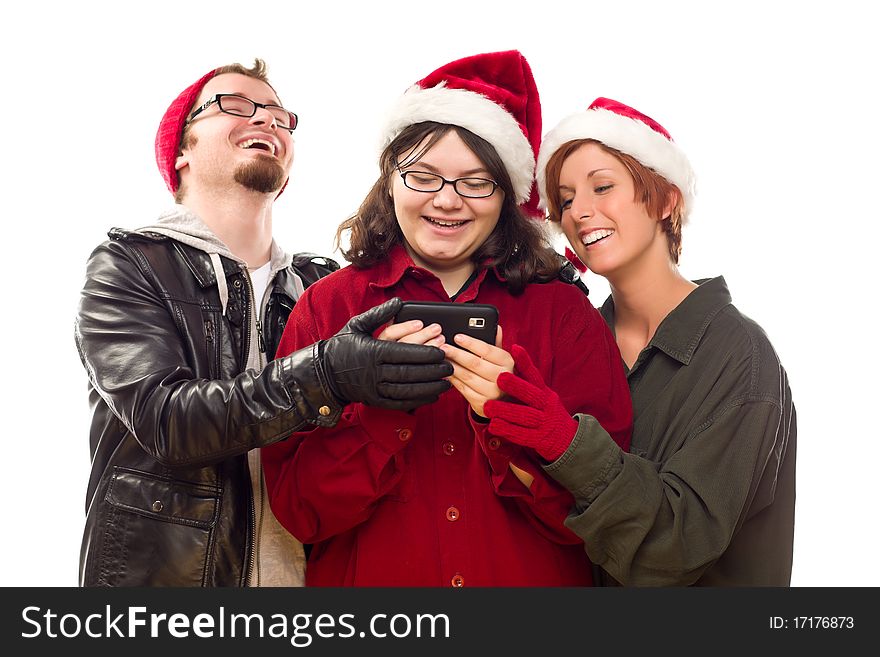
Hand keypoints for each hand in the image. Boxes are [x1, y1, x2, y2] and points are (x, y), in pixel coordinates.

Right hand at [320, 298, 452, 410]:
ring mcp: (374, 388)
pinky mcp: (375, 400)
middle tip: (450, 366)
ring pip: (407, 389)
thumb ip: (380, 314)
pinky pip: (400, 402)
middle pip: (409, 372)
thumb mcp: (358, 325)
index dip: (425, 353)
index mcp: (373, 351)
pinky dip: (418, 400)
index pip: (404, 352)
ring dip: (429, 387)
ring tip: (447, 383)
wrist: (324, 373)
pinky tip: (432, 396)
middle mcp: (374, 371)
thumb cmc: (342, 346)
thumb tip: (399, 301)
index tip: (442, 351)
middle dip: (432, 370)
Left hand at [440, 325, 513, 417]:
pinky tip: (445, 372)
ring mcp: (492, 392)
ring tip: (441, 358)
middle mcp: (502, 378)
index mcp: (507, 362)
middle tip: (442, 347)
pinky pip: (463, 389)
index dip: (471, 343)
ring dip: (452, 366)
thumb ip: (496, 342)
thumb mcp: (500, 358)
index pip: (487, 350)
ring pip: (467, 376)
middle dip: (456, 354)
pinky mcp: (482, 404)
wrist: (502, 400)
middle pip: (475, 363)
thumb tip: (495, 327)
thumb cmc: (498, 373)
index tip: (457, 337)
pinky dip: (452, 380)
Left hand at [483, 344, 577, 461]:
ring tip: (488, 406)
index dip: (525, 361)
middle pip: (532, 394)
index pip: (534, 374)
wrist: (567, 439)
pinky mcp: (538, 439)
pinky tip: (494, 425)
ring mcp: (543, 423)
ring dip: (506, 410)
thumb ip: (526, 379)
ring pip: (525, 415)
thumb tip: (512, 351)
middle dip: (516, 385)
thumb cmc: (546, 411)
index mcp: (544, 392)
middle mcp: (545, 405)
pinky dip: (507, 430)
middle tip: (499, 377)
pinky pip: (522, 435)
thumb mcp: (542, 394)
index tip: (515, 348)